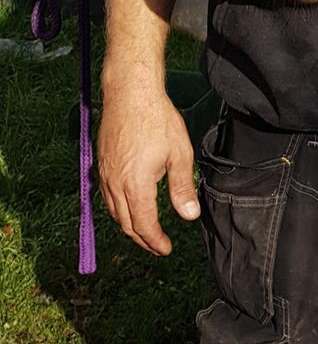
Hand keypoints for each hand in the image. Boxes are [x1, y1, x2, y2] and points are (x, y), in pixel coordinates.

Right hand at [98, 71, 199, 256]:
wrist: (130, 94)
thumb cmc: (157, 119)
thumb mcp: (179, 153)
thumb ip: (182, 187)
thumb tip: (189, 216)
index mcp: (136, 185)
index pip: (143, 225)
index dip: (155, 241)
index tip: (165, 249)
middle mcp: (115, 184)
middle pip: (126, 223)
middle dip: (142, 238)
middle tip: (158, 246)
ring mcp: (105, 174)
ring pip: (114, 211)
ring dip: (129, 225)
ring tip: (146, 230)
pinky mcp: (101, 164)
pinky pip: (107, 196)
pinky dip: (119, 209)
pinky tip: (130, 205)